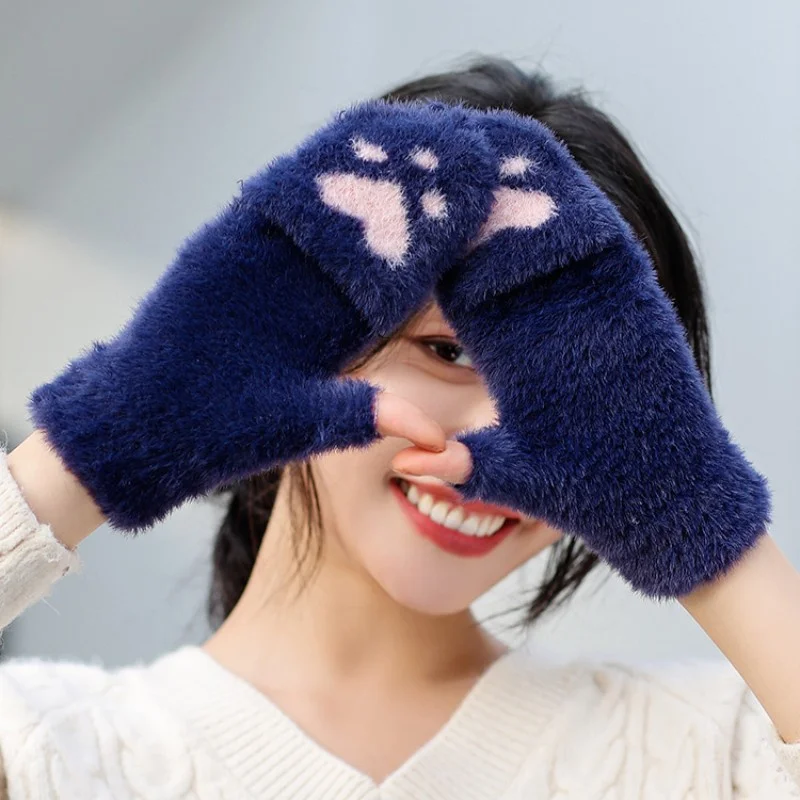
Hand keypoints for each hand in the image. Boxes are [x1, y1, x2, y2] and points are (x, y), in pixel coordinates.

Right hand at [27, 99, 496, 532]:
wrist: (152, 419)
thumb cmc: (230, 430)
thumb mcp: (305, 423)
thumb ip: (364, 415)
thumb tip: (437, 439)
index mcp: (348, 330)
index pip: (409, 282)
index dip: (445, 253)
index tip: (490, 224)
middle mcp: (321, 291)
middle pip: (378, 233)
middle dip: (417, 197)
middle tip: (467, 154)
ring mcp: (278, 263)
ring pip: (331, 206)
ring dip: (368, 170)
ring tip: (412, 131)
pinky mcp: (233, 245)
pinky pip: (275, 200)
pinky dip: (305, 173)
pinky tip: (340, 140)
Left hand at [430, 108, 771, 598]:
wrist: (655, 496)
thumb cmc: (580, 489)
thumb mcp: (515, 475)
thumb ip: (468, 468)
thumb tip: (411, 464)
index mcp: (492, 346)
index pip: (443, 287)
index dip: (416, 254)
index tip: (380, 217)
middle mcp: (529, 315)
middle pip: (483, 242)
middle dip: (459, 200)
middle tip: (427, 147)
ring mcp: (578, 300)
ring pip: (538, 226)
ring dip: (515, 183)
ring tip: (485, 136)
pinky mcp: (627, 294)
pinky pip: (598, 239)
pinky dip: (574, 205)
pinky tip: (548, 170)